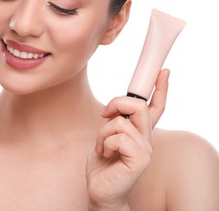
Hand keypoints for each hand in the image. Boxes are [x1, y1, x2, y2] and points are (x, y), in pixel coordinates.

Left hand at [86, 69, 169, 209]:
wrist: (100, 192)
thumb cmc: (102, 165)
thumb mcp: (106, 136)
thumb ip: (116, 122)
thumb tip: (115, 109)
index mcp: (140, 133)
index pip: (155, 108)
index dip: (160, 89)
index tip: (163, 72)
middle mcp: (147, 140)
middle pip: (138, 106)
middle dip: (116, 103)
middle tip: (103, 114)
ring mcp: (146, 150)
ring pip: (121, 122)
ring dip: (103, 132)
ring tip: (102, 147)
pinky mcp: (140, 159)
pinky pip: (118, 137)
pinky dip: (104, 143)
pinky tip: (105, 154)